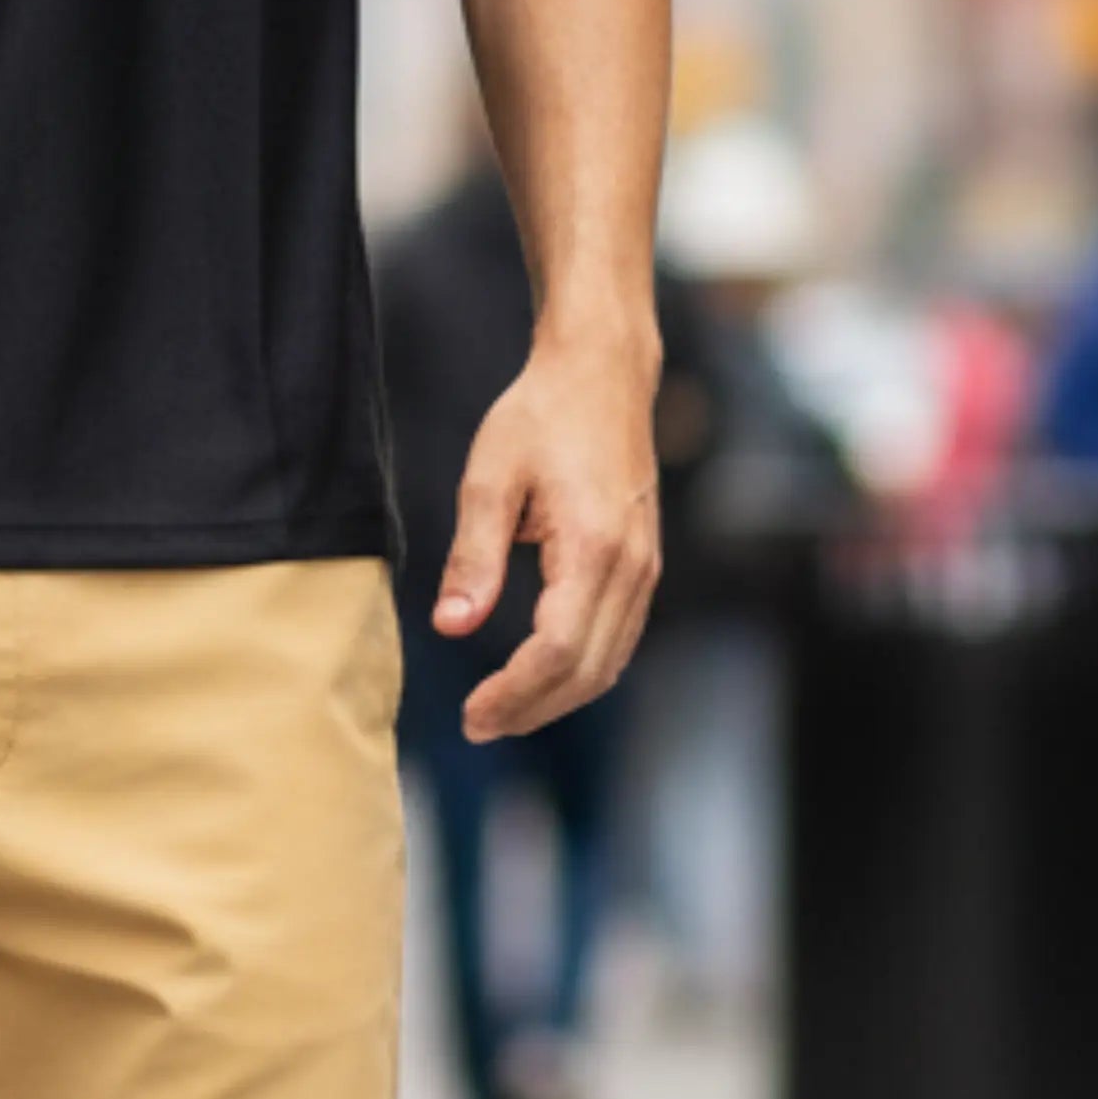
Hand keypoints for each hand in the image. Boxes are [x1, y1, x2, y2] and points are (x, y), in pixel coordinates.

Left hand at [439, 332, 662, 741]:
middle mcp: (631, 567)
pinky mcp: (644, 566)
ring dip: (557, 699)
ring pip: (609, 663)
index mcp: (593, 546)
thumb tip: (452, 627)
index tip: (472, 713)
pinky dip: (581, 672)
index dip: (514, 692)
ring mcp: (645, 569)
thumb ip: (473, 558)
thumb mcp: (490, 478)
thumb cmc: (541, 415)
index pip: (557, 649)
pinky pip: (618, 639)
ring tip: (501, 713)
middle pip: (588, 670)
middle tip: (476, 725)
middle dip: (532, 709)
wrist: (603, 373)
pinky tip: (539, 679)